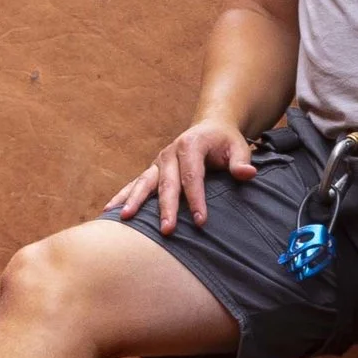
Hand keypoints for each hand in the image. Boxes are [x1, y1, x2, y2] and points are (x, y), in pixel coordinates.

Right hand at [105, 118, 259, 233]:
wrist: (209, 127)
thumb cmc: (225, 142)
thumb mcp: (239, 147)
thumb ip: (241, 162)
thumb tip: (248, 173)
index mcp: (191, 145)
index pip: (192, 176)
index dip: (196, 199)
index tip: (201, 222)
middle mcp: (170, 152)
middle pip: (167, 184)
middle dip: (166, 208)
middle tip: (167, 230)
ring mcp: (158, 162)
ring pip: (144, 183)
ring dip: (134, 201)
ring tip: (124, 218)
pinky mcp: (152, 171)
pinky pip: (135, 184)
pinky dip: (122, 197)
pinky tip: (109, 212)